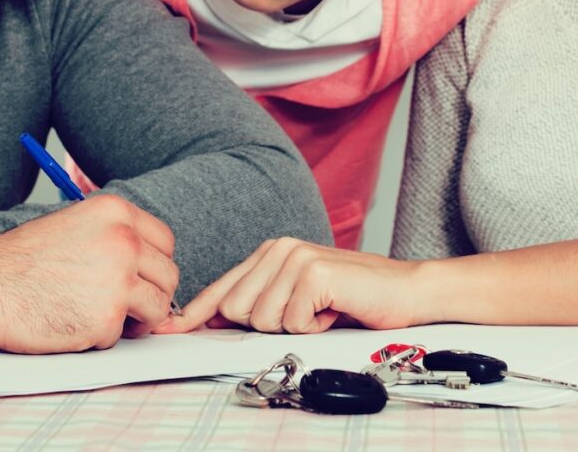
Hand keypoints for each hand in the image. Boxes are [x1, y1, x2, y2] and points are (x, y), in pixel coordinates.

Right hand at [0, 194, 178, 352]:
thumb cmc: (19, 260)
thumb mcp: (73, 225)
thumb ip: (112, 236)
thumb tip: (146, 261)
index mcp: (115, 212)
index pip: (165, 240)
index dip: (154, 264)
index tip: (141, 278)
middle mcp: (124, 240)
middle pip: (169, 275)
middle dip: (151, 295)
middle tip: (127, 307)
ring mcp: (119, 279)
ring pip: (157, 308)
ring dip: (136, 320)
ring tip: (104, 319)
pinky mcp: (107, 317)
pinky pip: (122, 335)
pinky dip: (102, 337)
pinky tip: (72, 325)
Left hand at [153, 237, 420, 335]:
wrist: (408, 290)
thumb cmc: (354, 299)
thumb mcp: (298, 300)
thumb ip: (259, 304)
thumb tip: (214, 322)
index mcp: (270, 253)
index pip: (222, 288)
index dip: (194, 313)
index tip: (168, 328)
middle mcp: (278, 248)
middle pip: (235, 311)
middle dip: (267, 326)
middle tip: (305, 315)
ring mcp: (295, 257)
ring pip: (260, 319)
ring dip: (294, 327)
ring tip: (322, 311)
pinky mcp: (313, 272)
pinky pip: (291, 322)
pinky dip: (314, 327)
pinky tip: (333, 311)